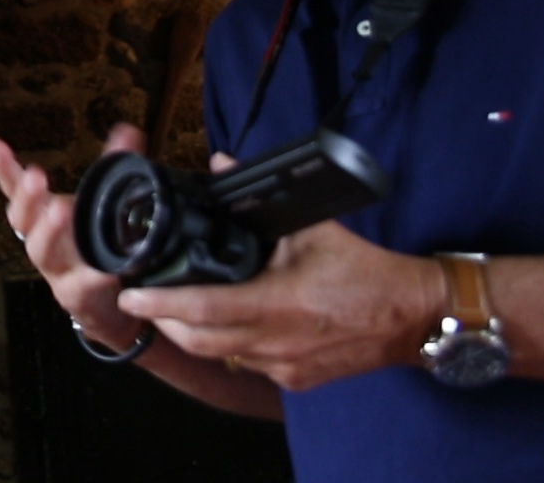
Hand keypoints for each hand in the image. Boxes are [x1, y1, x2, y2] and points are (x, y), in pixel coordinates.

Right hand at [0, 125, 148, 350]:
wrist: (109, 307)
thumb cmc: (95, 248)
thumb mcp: (102, 206)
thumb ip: (112, 167)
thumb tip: (127, 129)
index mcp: (43, 215)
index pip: (16, 188)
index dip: (4, 168)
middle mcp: (42, 240)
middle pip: (21, 219)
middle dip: (26, 196)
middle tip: (36, 175)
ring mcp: (56, 270)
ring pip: (42, 251)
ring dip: (48, 230)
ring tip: (61, 209)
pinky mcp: (76, 297)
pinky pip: (80, 286)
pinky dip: (91, 276)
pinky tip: (104, 268)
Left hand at [118, 214, 442, 391]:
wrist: (413, 316)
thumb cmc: (366, 271)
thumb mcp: (313, 228)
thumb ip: (260, 199)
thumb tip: (220, 163)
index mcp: (278, 304)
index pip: (202, 309)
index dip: (160, 303)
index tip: (130, 293)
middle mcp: (275, 343)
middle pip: (198, 341)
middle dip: (165, 320)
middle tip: (146, 298)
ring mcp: (284, 367)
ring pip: (221, 355)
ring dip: (195, 334)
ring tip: (178, 308)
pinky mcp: (295, 380)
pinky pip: (247, 365)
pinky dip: (230, 345)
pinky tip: (229, 323)